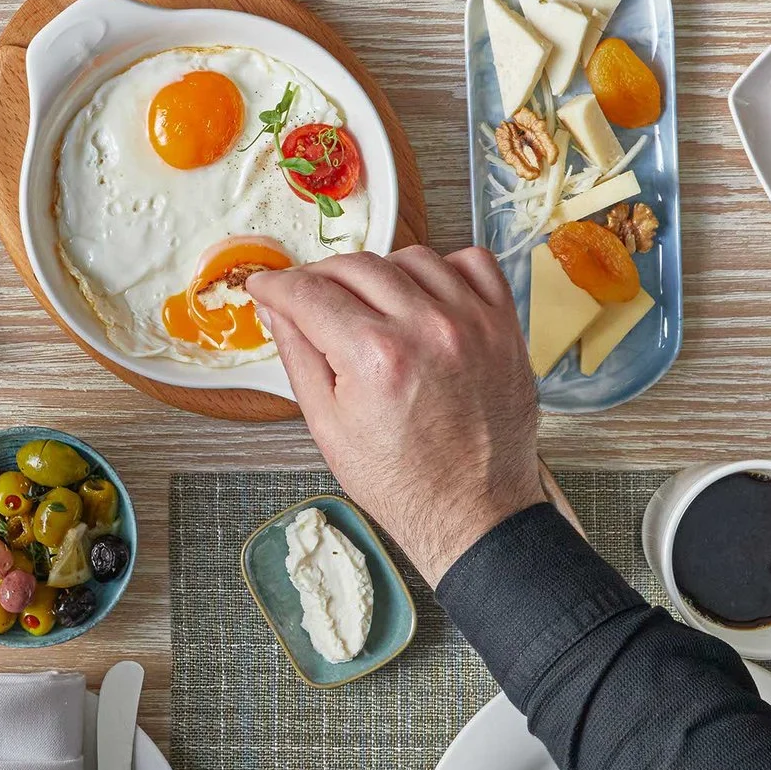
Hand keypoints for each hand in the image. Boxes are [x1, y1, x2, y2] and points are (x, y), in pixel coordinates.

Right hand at [245, 248, 543, 583]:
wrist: (473, 512)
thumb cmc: (403, 482)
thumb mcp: (328, 427)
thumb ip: (298, 356)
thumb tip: (275, 308)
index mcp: (378, 358)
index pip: (310, 292)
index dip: (277, 284)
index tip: (266, 286)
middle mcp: (428, 329)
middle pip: (356, 266)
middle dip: (319, 276)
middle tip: (308, 298)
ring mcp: (473, 323)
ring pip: (412, 257)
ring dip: (379, 272)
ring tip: (368, 303)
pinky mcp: (504, 327)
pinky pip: (473, 263)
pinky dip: (444, 267)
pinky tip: (424, 295)